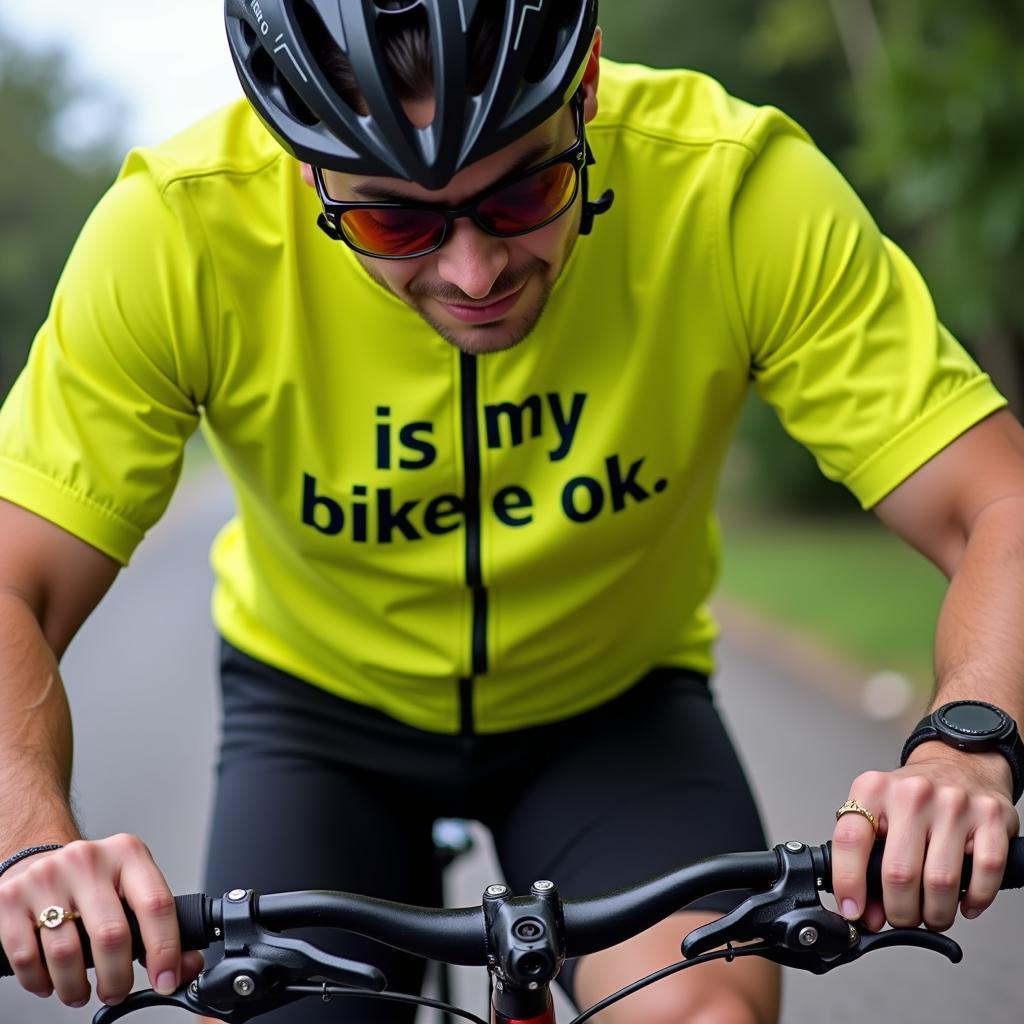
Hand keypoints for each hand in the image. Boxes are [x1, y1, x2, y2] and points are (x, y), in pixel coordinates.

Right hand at [0, 835, 203, 1006]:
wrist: (41, 862)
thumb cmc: (94, 881)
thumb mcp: (133, 887)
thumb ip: (163, 925)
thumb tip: (187, 965)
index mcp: (127, 853)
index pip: (156, 904)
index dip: (165, 950)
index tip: (165, 980)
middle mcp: (88, 860)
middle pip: (111, 935)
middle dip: (118, 979)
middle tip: (117, 992)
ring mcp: (46, 877)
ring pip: (67, 953)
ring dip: (76, 988)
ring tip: (81, 991)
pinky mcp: (10, 900)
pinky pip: (27, 959)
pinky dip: (41, 983)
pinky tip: (51, 981)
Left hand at [831, 746, 1019, 932]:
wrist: (959, 764)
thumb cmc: (913, 797)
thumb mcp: (878, 811)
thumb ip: (866, 858)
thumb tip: (865, 912)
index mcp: (874, 789)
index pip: (850, 840)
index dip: (848, 883)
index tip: (853, 910)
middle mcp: (913, 793)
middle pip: (899, 873)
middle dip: (899, 911)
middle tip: (900, 917)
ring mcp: (954, 804)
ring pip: (941, 882)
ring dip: (935, 913)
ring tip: (931, 914)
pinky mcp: (991, 818)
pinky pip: (984, 874)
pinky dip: (974, 899)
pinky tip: (964, 903)